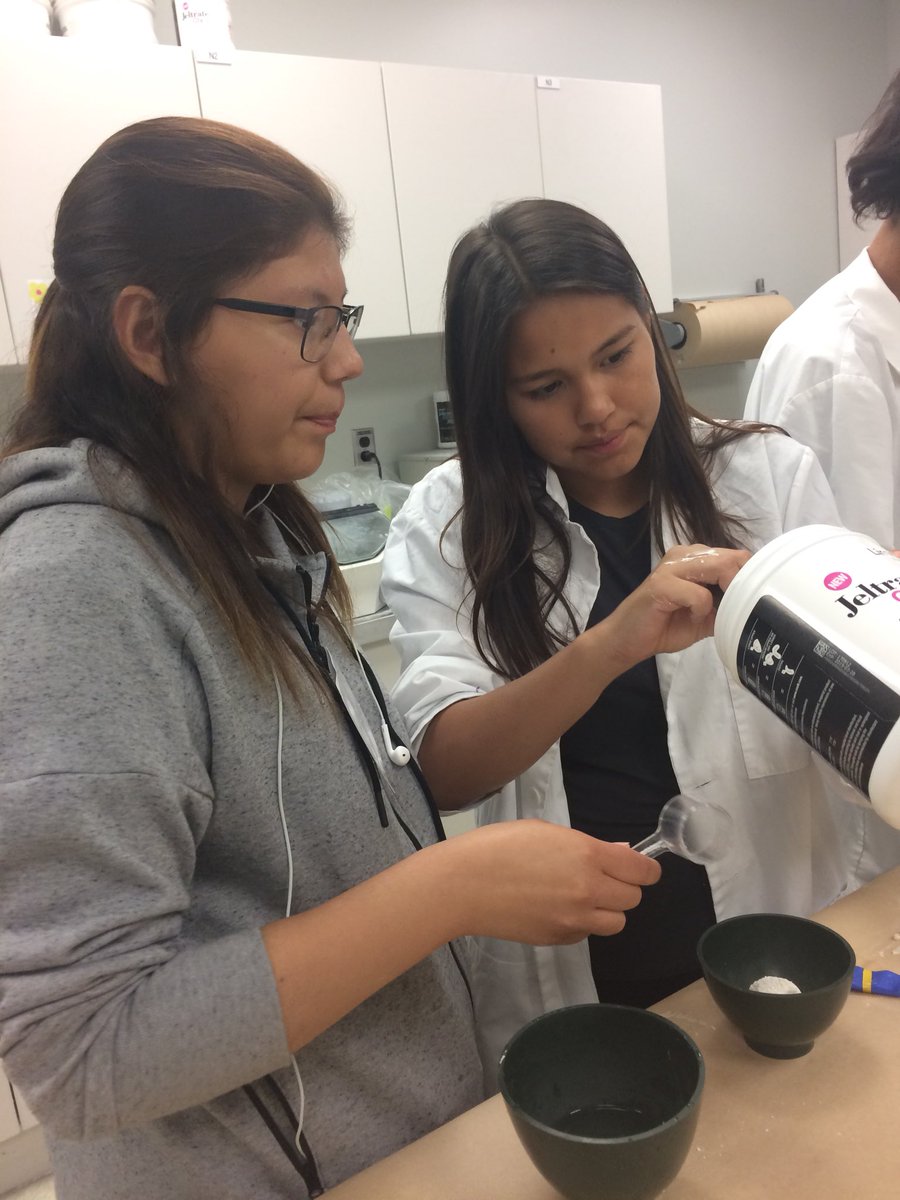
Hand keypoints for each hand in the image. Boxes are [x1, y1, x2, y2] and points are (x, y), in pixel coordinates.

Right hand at [444, 819, 660, 943]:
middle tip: (603, 878)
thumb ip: (588, 846)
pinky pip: (586, 933)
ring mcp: (574, 920)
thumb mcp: (547, 832)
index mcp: (588, 856)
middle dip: (624, 887)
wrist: (463, 884)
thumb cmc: (500, 845)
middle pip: (633, 899)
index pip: (642, 871)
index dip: (646, 869)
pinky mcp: (558, 939)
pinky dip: (581, 923)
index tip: (640, 867)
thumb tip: (621, 854)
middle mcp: (588, 890)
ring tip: (582, 896)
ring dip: (607, 910)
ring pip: (616, 922)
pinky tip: (556, 908)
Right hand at [597, 543, 749, 672]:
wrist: (628, 641)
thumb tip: (756, 603)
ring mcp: (672, 566)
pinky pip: (700, 594)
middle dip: (742, 587)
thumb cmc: (665, 627)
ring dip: (724, 595)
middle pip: (733, 558)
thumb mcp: (706, 615)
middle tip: (734, 610)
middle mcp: (685, 553)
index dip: (749, 579)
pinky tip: (690, 617)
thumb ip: (727, 603)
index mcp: (696, 557)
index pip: (736, 557)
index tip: (749, 602)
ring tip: (712, 613)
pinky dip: (701, 611)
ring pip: (720, 567)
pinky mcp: (662, 583)